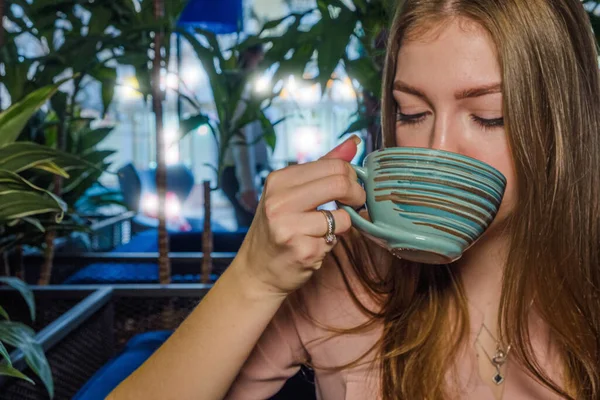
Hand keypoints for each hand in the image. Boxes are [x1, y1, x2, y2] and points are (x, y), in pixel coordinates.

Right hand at [232, 135, 365, 297]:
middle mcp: (279, 200)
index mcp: (279, 180)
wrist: (257, 271)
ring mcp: (288, 226)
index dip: (351, 178)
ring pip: (343, 216)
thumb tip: (354, 142)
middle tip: (353, 206)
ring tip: (324, 230)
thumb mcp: (293, 192)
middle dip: (356, 196)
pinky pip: (335, 240)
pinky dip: (330, 244)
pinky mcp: (301, 250)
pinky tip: (313, 246)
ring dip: (342, 225)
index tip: (348, 190)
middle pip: (340, 183)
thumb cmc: (279, 228)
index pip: (334, 165)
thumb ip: (324, 166)